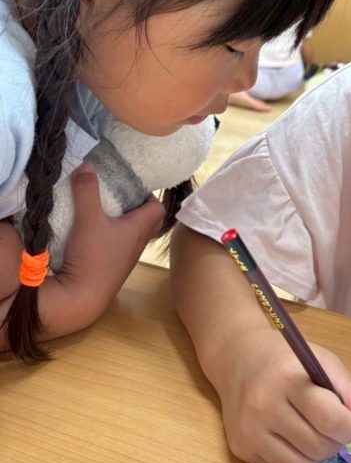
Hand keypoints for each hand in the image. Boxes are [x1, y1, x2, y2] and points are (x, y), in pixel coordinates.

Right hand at [30, 164, 162, 338]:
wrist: (81, 298)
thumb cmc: (92, 258)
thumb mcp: (88, 219)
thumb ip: (87, 191)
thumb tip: (87, 164)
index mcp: (139, 229)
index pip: (157, 208)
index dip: (149, 194)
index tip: (132, 184)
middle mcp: (137, 244)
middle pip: (145, 220)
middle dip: (134, 205)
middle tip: (116, 194)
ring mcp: (125, 258)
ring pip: (130, 233)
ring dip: (120, 221)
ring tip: (101, 209)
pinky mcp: (111, 267)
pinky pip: (117, 245)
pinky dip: (109, 235)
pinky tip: (90, 232)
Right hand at [216, 330, 350, 462]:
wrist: (239, 359)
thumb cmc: (287, 360)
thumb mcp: (322, 360)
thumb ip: (349, 389)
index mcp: (287, 378)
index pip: (329, 418)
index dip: (350, 427)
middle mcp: (263, 406)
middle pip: (318, 446)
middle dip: (335, 441)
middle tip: (332, 426)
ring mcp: (249, 431)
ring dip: (317, 455)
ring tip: (313, 432)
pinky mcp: (241, 449)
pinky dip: (296, 459)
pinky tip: (290, 437)